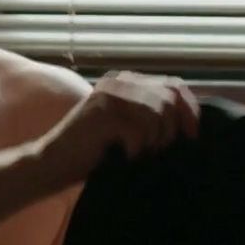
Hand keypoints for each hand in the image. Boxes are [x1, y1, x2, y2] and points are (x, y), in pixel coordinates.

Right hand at [38, 71, 199, 185]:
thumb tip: (192, 120)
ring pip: (157, 114)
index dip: (189, 111)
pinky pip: (139, 131)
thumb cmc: (93, 151)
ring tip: (137, 154)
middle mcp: (118, 81)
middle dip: (169, 130)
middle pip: (169, 99)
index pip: (174, 85)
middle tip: (155, 151)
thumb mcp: (127, 125)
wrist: (52, 163)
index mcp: (126, 80)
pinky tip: (123, 156)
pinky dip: (136, 149)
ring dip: (153, 140)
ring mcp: (109, 95)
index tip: (190, 137)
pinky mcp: (101, 113)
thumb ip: (152, 113)